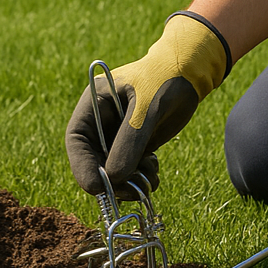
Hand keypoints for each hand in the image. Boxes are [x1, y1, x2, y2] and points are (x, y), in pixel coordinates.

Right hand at [65, 11, 230, 197]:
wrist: (190, 76)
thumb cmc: (165, 80)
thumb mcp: (147, 109)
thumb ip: (130, 141)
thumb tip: (113, 178)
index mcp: (93, 105)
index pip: (77, 140)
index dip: (82, 166)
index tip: (96, 187)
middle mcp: (101, 123)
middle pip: (93, 160)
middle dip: (110, 179)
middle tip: (129, 191)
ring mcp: (117, 137)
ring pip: (113, 170)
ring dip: (128, 181)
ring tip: (149, 177)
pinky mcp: (134, 146)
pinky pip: (130, 170)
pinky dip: (140, 177)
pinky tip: (154, 171)